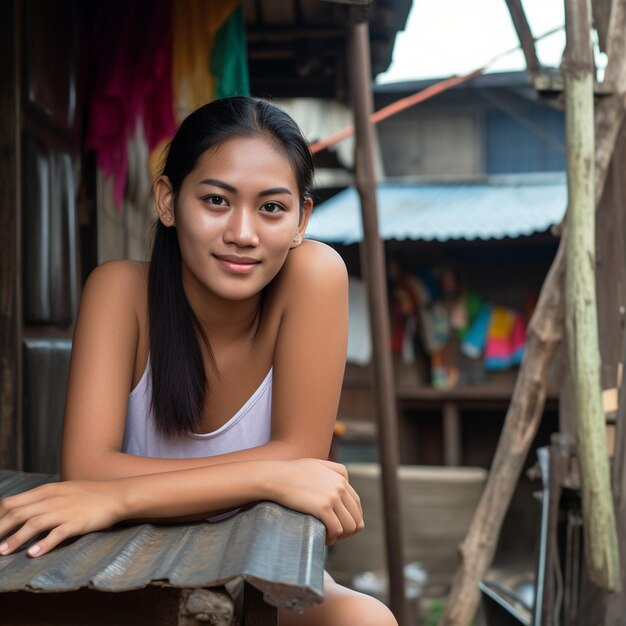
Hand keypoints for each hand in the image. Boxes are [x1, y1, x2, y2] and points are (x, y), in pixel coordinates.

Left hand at [0, 480, 125, 557]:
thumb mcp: (63, 490)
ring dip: (16, 539)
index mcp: (47, 490)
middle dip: (0, 529)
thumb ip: (43, 498)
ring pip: (33, 524)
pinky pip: (57, 534)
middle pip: (18, 514)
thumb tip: (20, 510)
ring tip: (2, 552)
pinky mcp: (77, 522)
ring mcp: (65, 510)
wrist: (117, 495)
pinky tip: (33, 554)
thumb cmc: (90, 494)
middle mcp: (53, 499)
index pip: (12, 502)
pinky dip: (44, 544)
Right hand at [265, 459, 363, 545]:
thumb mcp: (318, 464)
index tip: (340, 526)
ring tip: (329, 538)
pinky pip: (336, 529)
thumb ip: (335, 470)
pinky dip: (332, 538)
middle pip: (356, 517)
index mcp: (340, 478)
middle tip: (335, 536)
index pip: (356, 504)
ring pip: (349, 526)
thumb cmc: (292, 471)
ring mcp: (332, 497)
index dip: (351, 518)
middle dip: (348, 531)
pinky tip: (323, 539)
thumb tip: (345, 481)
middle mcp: (340, 487)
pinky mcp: (322, 507)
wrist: (276, 477)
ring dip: (341, 537)